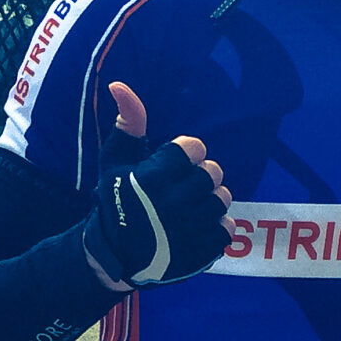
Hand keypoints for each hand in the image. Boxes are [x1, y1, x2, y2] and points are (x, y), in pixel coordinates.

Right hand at [83, 82, 233, 289]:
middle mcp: (173, 203)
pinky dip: (217, 226)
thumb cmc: (116, 202)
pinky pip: (226, 229)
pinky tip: (199, 225)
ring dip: (210, 199)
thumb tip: (120, 84)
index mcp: (154, 177)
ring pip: (222, 199)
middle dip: (201, 175)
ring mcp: (188, 229)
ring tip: (191, 206)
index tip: (173, 165)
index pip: (194, 148)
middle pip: (212, 173)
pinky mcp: (199, 252)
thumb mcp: (114, 161)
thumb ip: (127, 124)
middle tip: (184, 186)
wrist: (114, 256)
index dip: (186, 154)